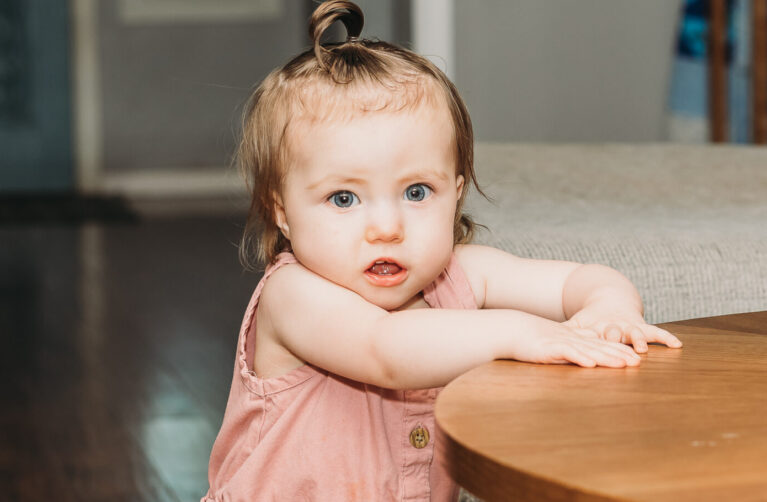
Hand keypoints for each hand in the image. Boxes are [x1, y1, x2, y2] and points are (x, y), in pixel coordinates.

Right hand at [510, 316, 641, 367]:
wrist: (511, 329)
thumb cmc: (531, 338)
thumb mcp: (556, 341)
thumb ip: (573, 345)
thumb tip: (589, 353)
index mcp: (573, 339)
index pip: (600, 345)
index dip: (618, 351)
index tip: (634, 358)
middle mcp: (571, 340)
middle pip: (599, 348)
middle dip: (619, 355)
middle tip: (637, 363)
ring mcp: (561, 342)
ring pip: (588, 351)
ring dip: (606, 358)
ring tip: (622, 364)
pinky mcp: (549, 347)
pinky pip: (567, 353)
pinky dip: (580, 358)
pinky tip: (591, 364)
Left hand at [563, 303, 681, 352]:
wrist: (611, 299)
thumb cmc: (591, 319)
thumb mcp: (577, 325)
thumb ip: (563, 333)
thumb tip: (537, 339)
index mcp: (597, 327)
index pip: (596, 335)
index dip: (596, 340)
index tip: (597, 344)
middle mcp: (615, 326)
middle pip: (616, 333)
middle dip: (618, 340)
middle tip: (616, 349)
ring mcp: (630, 326)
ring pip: (636, 332)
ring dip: (639, 340)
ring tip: (643, 348)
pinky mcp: (642, 326)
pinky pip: (656, 331)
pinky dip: (666, 337)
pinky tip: (678, 345)